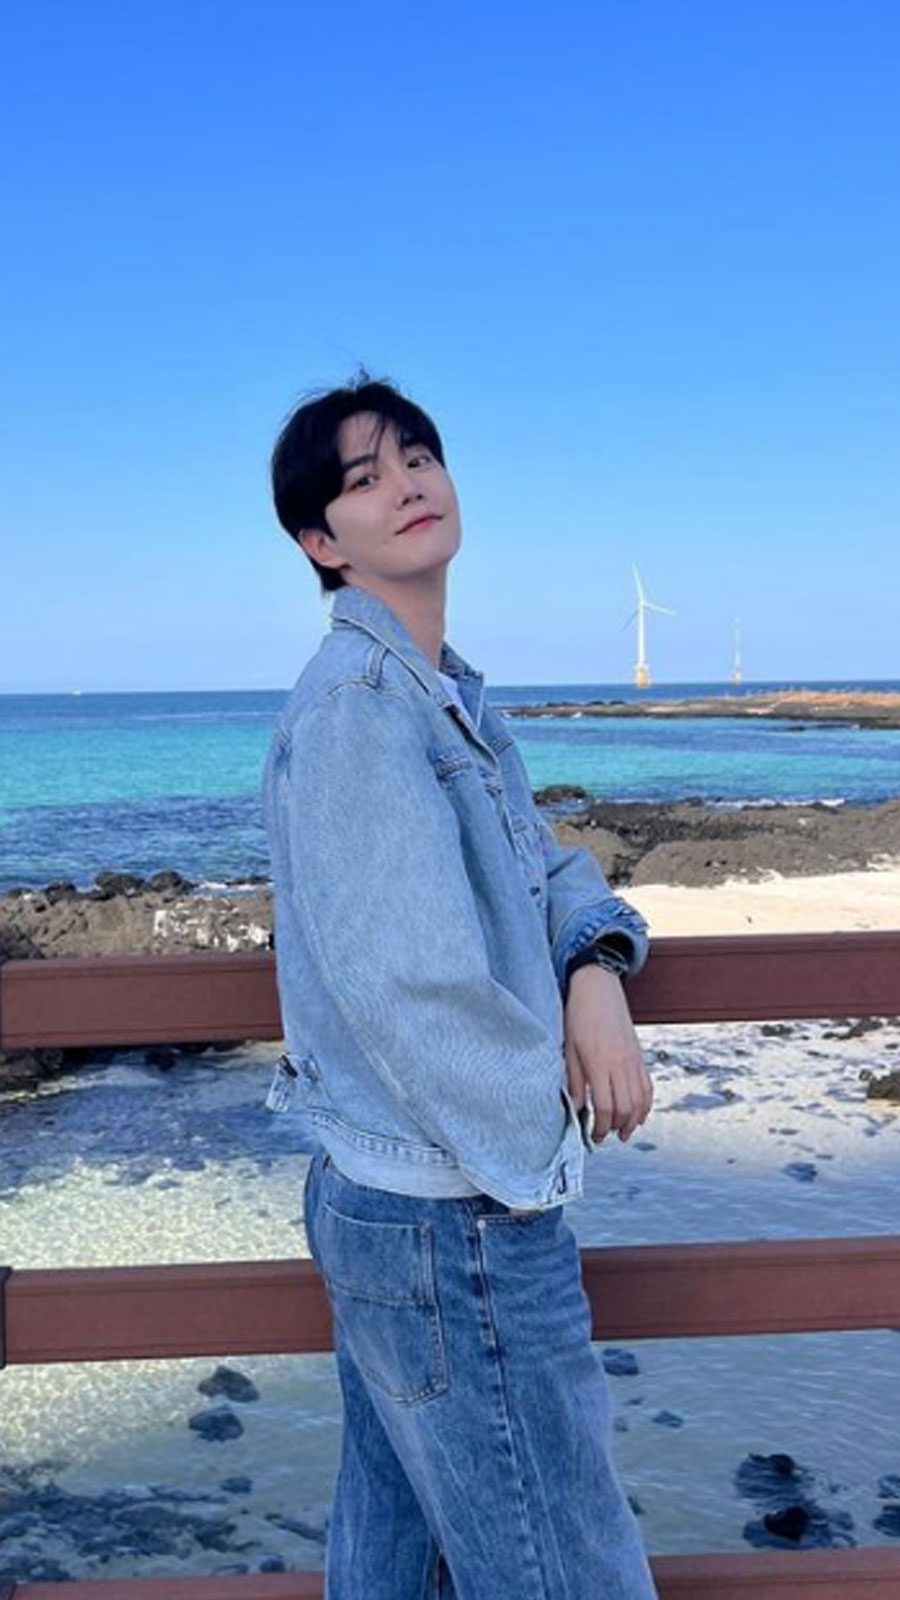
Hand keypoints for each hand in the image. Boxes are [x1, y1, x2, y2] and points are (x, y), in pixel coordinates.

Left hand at [564, 965, 652, 1143]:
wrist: (598, 987)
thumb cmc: (579, 1015)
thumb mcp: (569, 1049)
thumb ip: (574, 1081)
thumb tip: (576, 1108)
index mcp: (600, 1063)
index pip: (604, 1107)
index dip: (600, 1127)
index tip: (593, 1136)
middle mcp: (620, 1063)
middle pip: (625, 1108)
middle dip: (616, 1128)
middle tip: (605, 1136)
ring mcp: (633, 1060)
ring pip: (641, 1100)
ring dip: (634, 1121)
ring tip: (623, 1131)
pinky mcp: (640, 1055)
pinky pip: (648, 1086)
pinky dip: (645, 1104)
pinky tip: (638, 1114)